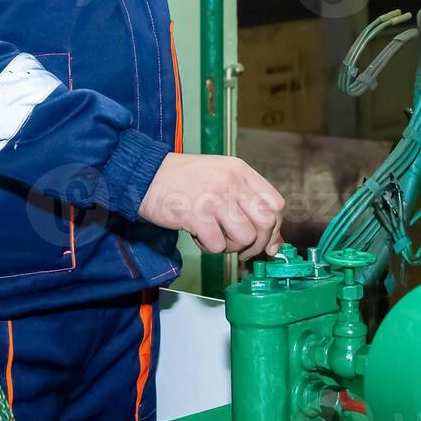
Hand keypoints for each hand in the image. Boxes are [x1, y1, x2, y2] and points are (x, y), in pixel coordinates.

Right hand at [137, 153, 284, 259]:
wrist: (145, 175)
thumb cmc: (183, 180)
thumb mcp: (220, 178)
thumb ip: (246, 202)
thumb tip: (273, 241)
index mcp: (240, 170)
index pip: (275, 204)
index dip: (275, 228)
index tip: (267, 241)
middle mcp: (231, 181)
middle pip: (266, 222)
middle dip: (259, 244)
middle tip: (244, 250)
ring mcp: (214, 198)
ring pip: (245, 237)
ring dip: (231, 246)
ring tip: (215, 237)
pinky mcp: (196, 215)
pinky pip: (217, 245)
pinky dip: (209, 247)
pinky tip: (198, 235)